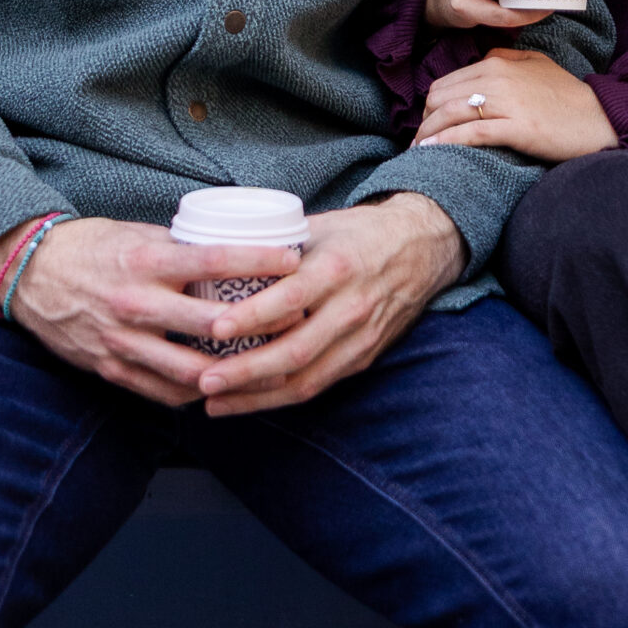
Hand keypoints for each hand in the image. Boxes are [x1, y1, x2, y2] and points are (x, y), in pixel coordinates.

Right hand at [0, 215, 302, 407]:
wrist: (32, 274)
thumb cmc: (94, 248)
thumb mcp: (139, 234)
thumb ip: (182, 247)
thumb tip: (234, 247)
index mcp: (148, 260)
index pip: (216, 260)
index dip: (259, 261)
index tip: (293, 261)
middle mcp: (137, 303)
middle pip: (213, 324)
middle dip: (260, 325)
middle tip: (295, 322)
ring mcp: (123, 341)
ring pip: (191, 370)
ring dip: (232, 372)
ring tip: (267, 368)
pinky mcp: (110, 368)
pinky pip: (161, 392)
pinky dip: (194, 394)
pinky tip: (219, 388)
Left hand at [186, 194, 465, 418]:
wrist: (423, 248)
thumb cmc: (362, 232)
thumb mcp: (323, 225)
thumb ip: (278, 244)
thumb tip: (220, 248)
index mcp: (339, 268)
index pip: (291, 298)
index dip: (252, 316)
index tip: (214, 328)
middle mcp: (352, 308)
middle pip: (295, 351)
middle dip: (246, 371)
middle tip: (204, 379)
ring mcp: (360, 339)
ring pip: (306, 379)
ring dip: (257, 396)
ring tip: (213, 402)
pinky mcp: (363, 358)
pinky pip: (318, 385)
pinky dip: (280, 398)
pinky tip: (247, 401)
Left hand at [413, 46, 619, 161]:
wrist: (599, 117)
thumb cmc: (568, 95)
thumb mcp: (537, 63)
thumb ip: (507, 57)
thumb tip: (483, 59)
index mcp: (498, 62)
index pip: (447, 82)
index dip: (431, 105)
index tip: (428, 123)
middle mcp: (497, 78)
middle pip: (442, 98)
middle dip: (425, 120)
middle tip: (419, 141)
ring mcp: (507, 102)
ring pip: (451, 114)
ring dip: (428, 134)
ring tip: (417, 152)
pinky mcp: (516, 128)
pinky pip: (471, 133)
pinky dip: (447, 142)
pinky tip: (431, 152)